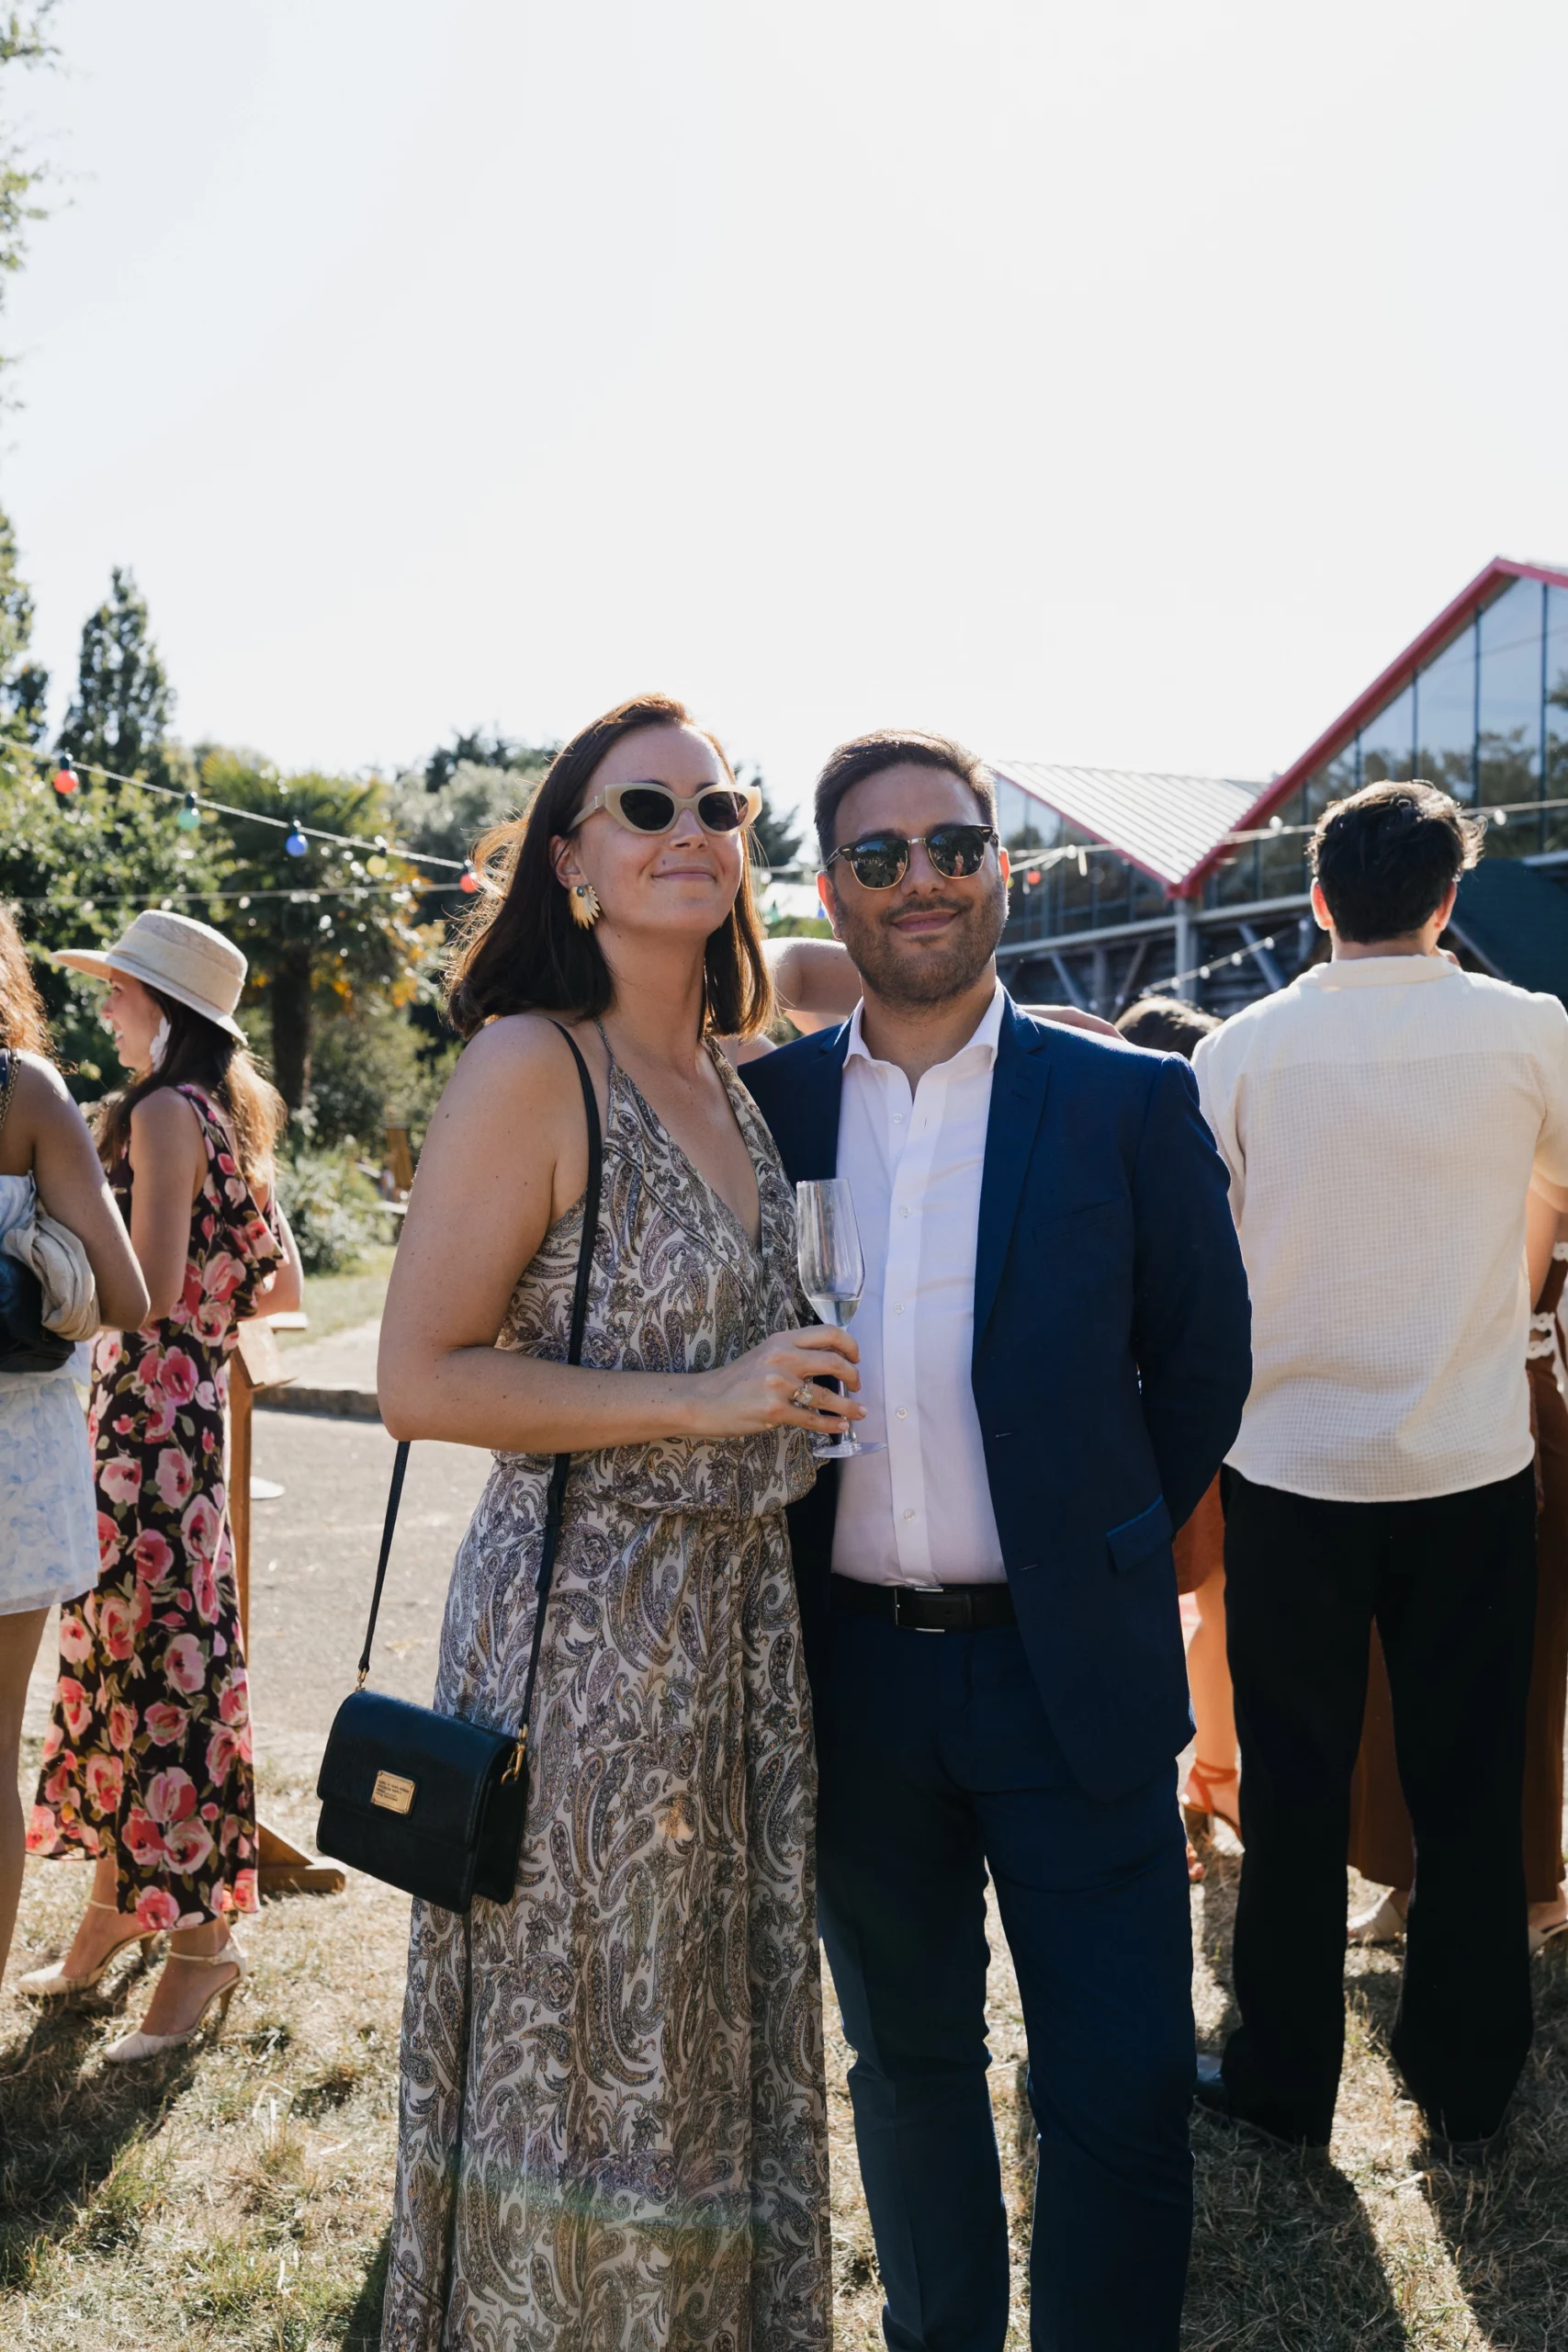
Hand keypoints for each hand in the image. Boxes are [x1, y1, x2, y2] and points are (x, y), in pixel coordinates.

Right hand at [686, 1324, 863, 1438]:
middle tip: (858, 1385)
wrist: (703, 1400)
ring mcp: (778, 1385)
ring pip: (827, 1395)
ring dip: (849, 1406)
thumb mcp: (764, 1355)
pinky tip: (840, 1427)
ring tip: (859, 1412)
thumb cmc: (734, 1380)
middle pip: (834, 1361)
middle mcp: (782, 1358)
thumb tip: (828, 1363)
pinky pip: (812, 1419)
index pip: (828, 1333)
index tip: (856, 1358)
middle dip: (854, 1376)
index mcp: (781, 1340)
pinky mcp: (774, 1411)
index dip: (850, 1345)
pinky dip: (831, 1425)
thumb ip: (792, 1354)